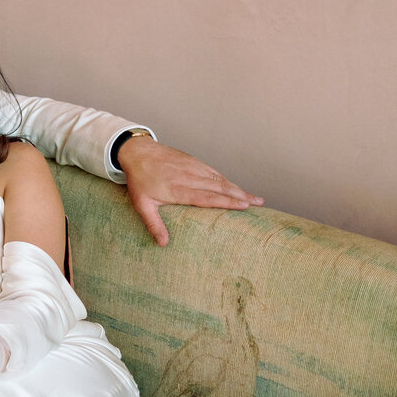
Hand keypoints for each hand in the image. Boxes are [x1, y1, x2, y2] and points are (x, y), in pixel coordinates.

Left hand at [116, 139, 261, 246]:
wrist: (137, 152)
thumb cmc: (139, 180)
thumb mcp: (141, 204)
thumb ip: (153, 224)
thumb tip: (163, 244)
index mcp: (177, 189)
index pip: (206, 197)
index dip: (226, 202)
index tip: (243, 206)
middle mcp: (189, 177)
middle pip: (219, 187)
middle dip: (240, 195)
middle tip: (259, 203)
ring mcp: (192, 167)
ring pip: (219, 178)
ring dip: (238, 188)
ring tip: (254, 198)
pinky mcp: (193, 161)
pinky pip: (214, 172)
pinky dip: (227, 180)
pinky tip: (236, 187)